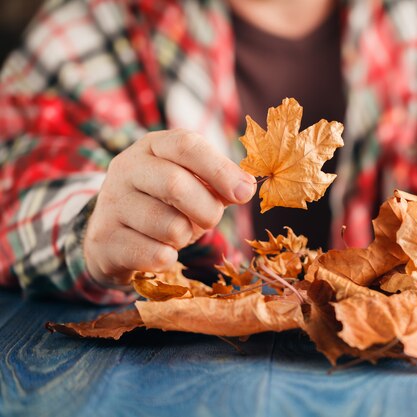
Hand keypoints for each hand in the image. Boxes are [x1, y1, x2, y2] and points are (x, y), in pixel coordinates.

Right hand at [84, 129, 255, 286]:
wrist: (114, 236)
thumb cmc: (165, 205)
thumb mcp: (193, 185)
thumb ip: (220, 183)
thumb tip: (246, 187)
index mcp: (153, 146)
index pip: (186, 145)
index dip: (220, 169)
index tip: (244, 192)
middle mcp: (126, 168)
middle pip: (175, 184)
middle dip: (206, 209)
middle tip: (211, 220)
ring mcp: (110, 203)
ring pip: (169, 226)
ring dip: (185, 236)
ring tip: (176, 232)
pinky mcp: (104, 239)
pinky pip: (155, 255)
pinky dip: (169, 258)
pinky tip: (160, 251)